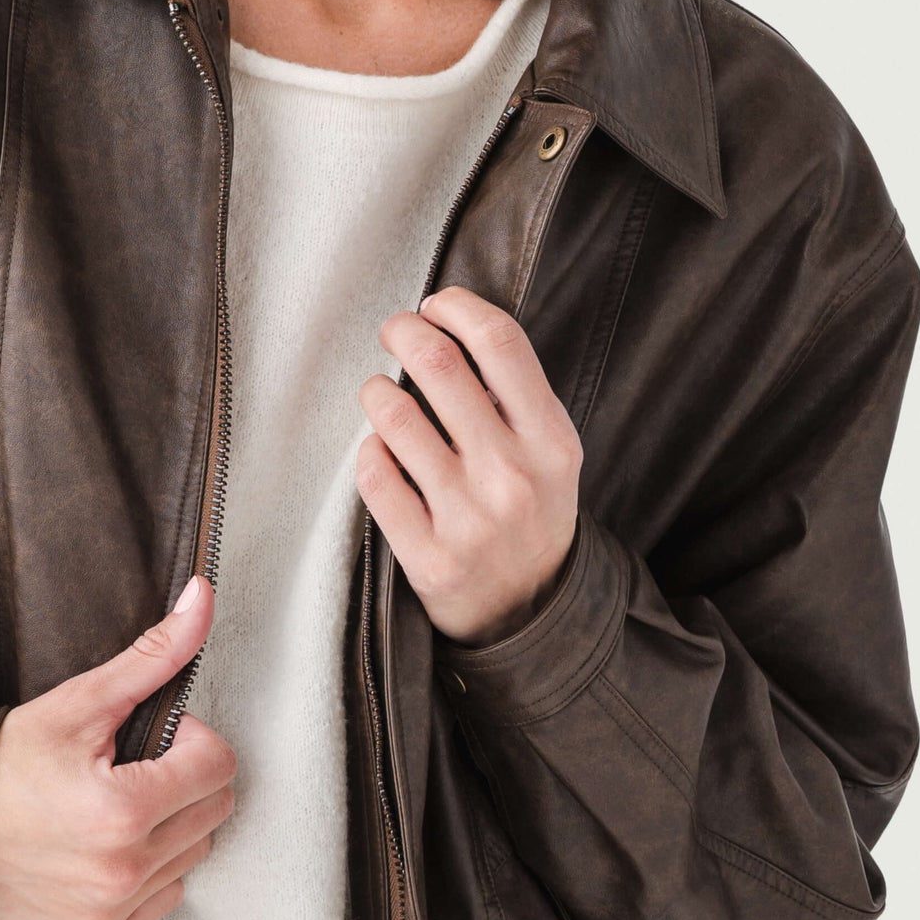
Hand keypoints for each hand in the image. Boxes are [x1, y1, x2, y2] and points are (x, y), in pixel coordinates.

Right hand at [0, 577, 236, 919]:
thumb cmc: (1, 765)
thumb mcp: (75, 703)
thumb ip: (151, 656)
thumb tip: (202, 599)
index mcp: (123, 811)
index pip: (218, 764)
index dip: (188, 739)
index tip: (146, 739)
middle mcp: (122, 872)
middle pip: (215, 811)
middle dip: (183, 779)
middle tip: (127, 768)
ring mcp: (111, 913)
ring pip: (194, 854)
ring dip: (170, 826)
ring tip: (112, 808)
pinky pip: (164, 897)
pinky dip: (148, 871)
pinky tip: (103, 848)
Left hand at [356, 288, 581, 645]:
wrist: (531, 613)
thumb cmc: (531, 514)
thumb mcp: (550, 453)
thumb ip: (516, 396)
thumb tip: (449, 325)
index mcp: (551, 441)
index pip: (500, 342)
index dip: (456, 307)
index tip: (435, 305)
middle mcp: (512, 476)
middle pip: (439, 364)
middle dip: (403, 332)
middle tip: (394, 333)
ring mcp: (468, 519)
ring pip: (394, 415)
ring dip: (376, 391)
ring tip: (381, 394)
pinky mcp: (427, 557)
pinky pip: (373, 475)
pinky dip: (368, 452)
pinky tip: (380, 452)